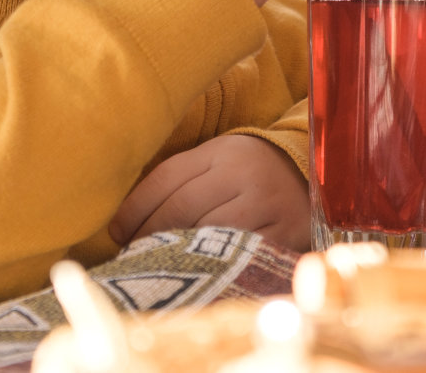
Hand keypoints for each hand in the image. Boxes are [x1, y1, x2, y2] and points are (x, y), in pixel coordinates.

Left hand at [107, 134, 310, 251]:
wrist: (310, 177)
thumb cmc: (246, 174)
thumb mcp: (215, 162)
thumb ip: (178, 182)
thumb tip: (122, 222)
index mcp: (219, 152)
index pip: (165, 178)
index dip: (133, 209)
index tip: (115, 233)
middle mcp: (242, 173)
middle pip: (181, 207)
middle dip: (148, 235)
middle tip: (130, 256)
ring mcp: (265, 203)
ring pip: (207, 232)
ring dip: (175, 254)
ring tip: (155, 267)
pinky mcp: (284, 232)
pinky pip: (239, 253)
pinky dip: (213, 265)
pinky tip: (195, 273)